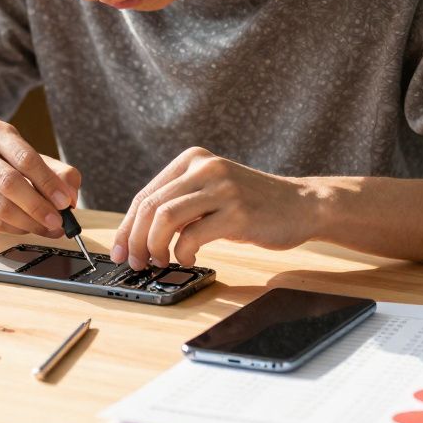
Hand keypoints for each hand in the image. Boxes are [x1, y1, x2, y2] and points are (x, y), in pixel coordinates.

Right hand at [0, 119, 80, 236]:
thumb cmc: (1, 164)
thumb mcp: (28, 157)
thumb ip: (57, 172)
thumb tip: (71, 196)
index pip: (26, 158)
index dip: (48, 182)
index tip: (66, 201)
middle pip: (10, 183)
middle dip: (39, 206)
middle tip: (58, 221)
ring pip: (0, 207)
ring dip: (30, 223)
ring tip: (47, 228)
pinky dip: (15, 229)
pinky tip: (27, 228)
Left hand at [111, 147, 318, 268]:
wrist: (302, 205)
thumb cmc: (252, 205)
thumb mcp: (212, 192)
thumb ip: (180, 203)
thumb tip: (137, 236)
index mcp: (193, 160)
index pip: (145, 195)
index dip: (127, 227)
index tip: (119, 250)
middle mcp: (205, 168)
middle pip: (151, 207)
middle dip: (135, 240)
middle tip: (136, 262)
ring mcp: (222, 188)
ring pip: (165, 218)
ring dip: (154, 247)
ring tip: (160, 262)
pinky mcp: (237, 212)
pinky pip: (193, 235)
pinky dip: (182, 252)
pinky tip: (188, 258)